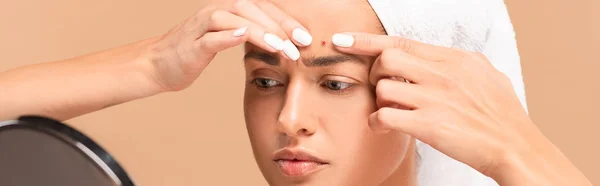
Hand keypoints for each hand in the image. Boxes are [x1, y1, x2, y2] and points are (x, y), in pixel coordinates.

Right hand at [145, 0, 311, 90]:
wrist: (157, 65)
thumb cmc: (195, 52)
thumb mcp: (226, 39)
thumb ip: (249, 35)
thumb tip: (283, 41)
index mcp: (227, 9)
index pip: (262, 8)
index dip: (285, 20)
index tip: (306, 37)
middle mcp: (215, 11)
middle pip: (252, 9)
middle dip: (279, 25)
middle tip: (300, 44)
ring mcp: (201, 26)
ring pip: (234, 20)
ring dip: (261, 33)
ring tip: (282, 48)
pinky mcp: (191, 45)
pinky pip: (211, 37)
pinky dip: (228, 37)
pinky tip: (245, 39)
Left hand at [332, 33, 591, 184]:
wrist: (516, 147)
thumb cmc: (503, 115)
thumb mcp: (486, 75)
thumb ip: (457, 64)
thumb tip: (435, 59)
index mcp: (455, 59)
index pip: (402, 42)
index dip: (368, 41)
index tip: (345, 40)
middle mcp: (443, 74)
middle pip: (387, 58)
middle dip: (376, 73)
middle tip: (382, 88)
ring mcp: (435, 98)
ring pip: (383, 86)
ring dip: (378, 100)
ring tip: (388, 111)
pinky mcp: (429, 124)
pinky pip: (384, 115)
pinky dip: (376, 122)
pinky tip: (383, 127)